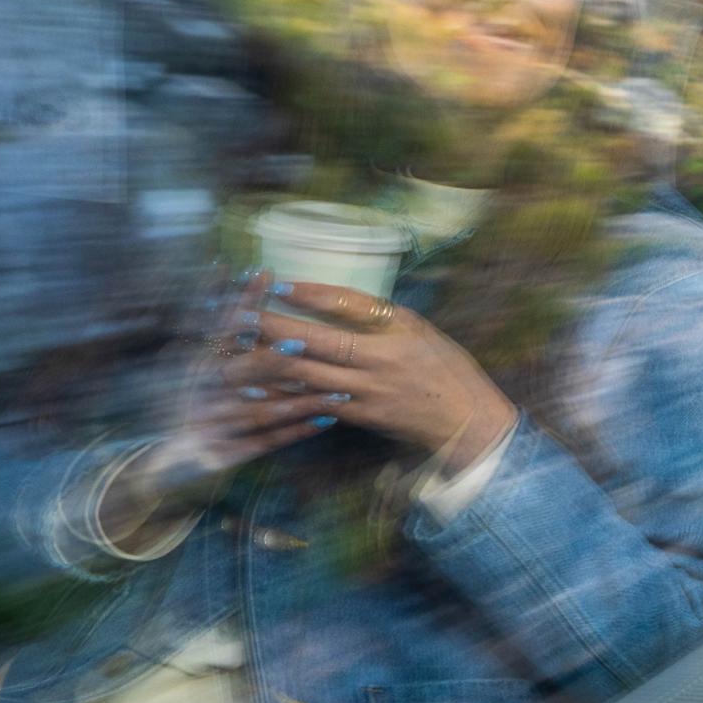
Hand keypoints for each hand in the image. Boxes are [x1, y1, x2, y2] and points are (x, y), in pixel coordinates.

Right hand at [144, 276, 344, 485]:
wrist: (168, 458)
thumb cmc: (183, 398)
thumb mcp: (185, 354)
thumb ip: (210, 317)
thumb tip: (223, 266)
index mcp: (195, 364)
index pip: (219, 327)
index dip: (242, 301)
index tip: (266, 275)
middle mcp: (203, 394)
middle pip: (237, 373)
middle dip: (269, 359)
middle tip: (301, 345)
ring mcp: (214, 426)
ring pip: (259, 412)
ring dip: (297, 401)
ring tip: (335, 392)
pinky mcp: (228, 454)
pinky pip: (265, 442)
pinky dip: (295, 432)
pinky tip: (325, 420)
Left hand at [244, 282, 518, 475]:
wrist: (466, 420)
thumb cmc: (444, 367)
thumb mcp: (416, 327)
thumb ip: (373, 315)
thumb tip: (323, 296)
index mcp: (397, 330)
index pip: (346, 304)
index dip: (308, 293)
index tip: (275, 281)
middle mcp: (380, 360)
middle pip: (316, 340)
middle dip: (272, 325)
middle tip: (238, 311)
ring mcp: (367, 392)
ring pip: (308, 374)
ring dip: (269, 361)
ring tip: (237, 346)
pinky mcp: (359, 417)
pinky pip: (314, 402)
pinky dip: (285, 392)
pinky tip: (261, 384)